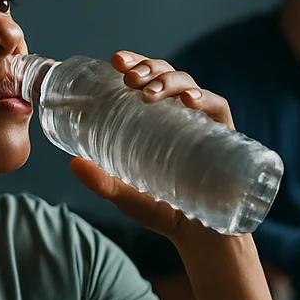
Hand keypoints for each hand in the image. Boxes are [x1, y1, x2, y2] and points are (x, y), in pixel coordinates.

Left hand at [69, 50, 237, 239]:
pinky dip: (204, 98)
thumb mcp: (125, 195)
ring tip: (149, 93)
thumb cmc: (163, 210)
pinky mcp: (226, 135)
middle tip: (129, 78)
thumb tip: (73, 163)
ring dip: (168, 80)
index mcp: (157, 118)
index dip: (134, 63)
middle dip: (147, 67)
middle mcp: (180, 114)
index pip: (146, 79)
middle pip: (166, 74)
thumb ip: (101, 181)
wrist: (199, 238)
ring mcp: (204, 122)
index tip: (116, 61)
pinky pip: (218, 106)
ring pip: (188, 84)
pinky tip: (188, 101)